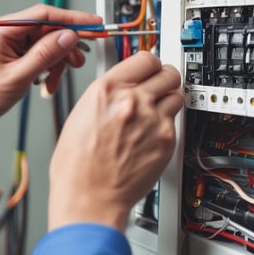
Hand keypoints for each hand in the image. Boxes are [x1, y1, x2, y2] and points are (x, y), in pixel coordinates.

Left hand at [0, 4, 101, 127]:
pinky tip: (47, 82)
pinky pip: (43, 54)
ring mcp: (14, 41)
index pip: (45, 14)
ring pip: (49, 43)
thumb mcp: (18, 77)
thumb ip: (45, 55)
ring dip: (58, 62)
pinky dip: (50, 67)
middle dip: (66, 47)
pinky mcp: (18, 52)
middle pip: (50, 29)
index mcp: (4, 29)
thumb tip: (68, 36)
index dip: (72, 18)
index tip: (94, 24)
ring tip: (55, 81)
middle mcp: (10, 30)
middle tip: (77, 61)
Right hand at [48, 51, 182, 232]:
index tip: (151, 68)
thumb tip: (122, 85)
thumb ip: (107, 94)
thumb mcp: (80, 113)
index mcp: (106, 89)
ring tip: (157, 110)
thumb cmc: (77, 163)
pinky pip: (175, 121)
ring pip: (177, 94)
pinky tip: (152, 133)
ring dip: (168, 99)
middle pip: (168, 72)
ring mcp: (152, 119)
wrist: (88, 196)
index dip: (150, 63)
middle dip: (164, 77)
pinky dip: (166, 123)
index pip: (145, 57)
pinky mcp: (166, 140)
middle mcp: (132, 99)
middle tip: (159, 85)